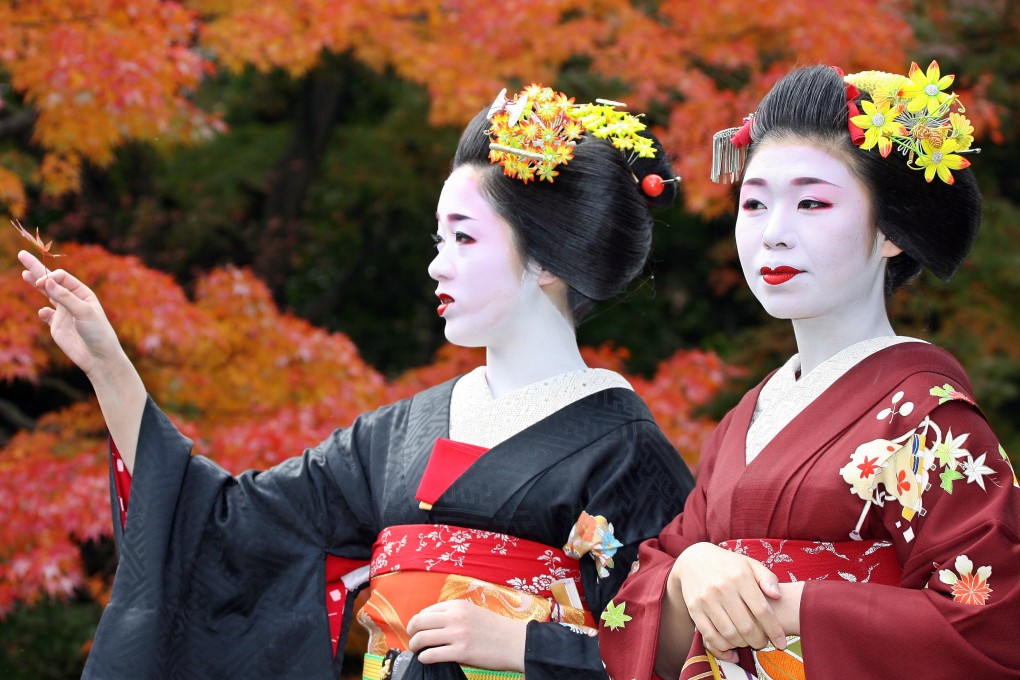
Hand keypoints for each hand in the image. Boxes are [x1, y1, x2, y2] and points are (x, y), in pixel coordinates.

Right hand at [18, 250, 123, 378]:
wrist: (99, 358)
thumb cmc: (98, 332)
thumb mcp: (83, 312)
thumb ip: (64, 297)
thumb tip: (46, 280)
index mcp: (82, 293)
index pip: (61, 278)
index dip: (48, 278)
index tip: (41, 284)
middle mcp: (72, 301)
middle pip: (51, 281)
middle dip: (37, 268)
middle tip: (22, 254)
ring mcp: (64, 313)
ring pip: (47, 295)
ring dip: (36, 284)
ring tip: (25, 273)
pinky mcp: (57, 326)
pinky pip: (46, 315)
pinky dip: (43, 313)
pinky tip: (43, 313)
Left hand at [406, 600, 526, 671]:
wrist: (515, 643)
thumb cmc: (495, 629)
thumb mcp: (473, 612)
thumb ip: (454, 614)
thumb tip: (432, 623)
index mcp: (458, 605)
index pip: (426, 612)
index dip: (418, 622)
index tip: (418, 630)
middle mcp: (455, 617)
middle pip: (419, 622)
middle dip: (411, 632)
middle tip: (413, 640)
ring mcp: (458, 635)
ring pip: (421, 638)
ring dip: (415, 646)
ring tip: (417, 651)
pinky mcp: (461, 652)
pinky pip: (431, 655)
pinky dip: (424, 658)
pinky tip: (426, 659)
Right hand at [674, 542, 786, 661]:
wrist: (694, 560)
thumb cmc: (729, 565)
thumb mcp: (750, 564)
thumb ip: (768, 579)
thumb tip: (778, 596)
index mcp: (740, 577)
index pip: (762, 610)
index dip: (774, 631)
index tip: (781, 643)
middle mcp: (723, 588)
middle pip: (746, 626)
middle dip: (759, 641)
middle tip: (762, 643)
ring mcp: (706, 599)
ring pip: (729, 633)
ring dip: (742, 644)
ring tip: (747, 642)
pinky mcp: (694, 608)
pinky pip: (710, 635)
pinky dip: (723, 645)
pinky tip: (730, 644)